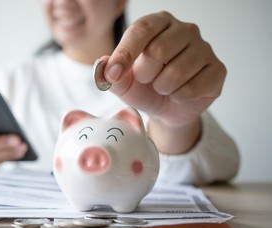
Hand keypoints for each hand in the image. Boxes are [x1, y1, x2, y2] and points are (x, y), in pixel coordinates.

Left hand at [101, 11, 226, 152]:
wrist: (167, 108)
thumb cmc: (145, 88)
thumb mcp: (123, 82)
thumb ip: (110, 73)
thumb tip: (105, 66)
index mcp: (159, 23)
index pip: (141, 29)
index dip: (125, 53)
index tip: (114, 74)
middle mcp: (185, 30)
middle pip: (158, 50)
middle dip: (145, 74)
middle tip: (147, 79)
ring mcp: (204, 48)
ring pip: (176, 72)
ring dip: (162, 88)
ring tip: (163, 87)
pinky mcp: (217, 70)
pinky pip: (193, 88)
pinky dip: (178, 97)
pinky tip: (179, 94)